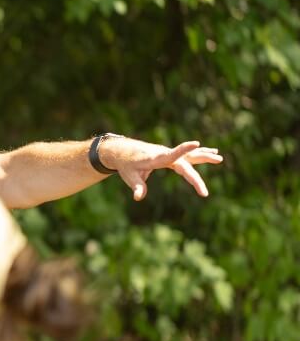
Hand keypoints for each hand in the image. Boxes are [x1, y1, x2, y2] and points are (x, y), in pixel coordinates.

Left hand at [99, 135, 222, 200]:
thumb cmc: (125, 164)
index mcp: (156, 158)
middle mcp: (165, 154)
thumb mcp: (128, 176)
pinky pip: (187, 156)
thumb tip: (139, 198)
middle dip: (202, 160)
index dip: (184, 150)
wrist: (121, 151)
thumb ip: (136, 186)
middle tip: (219, 160)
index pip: (172, 155)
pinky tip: (212, 152)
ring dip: (204, 155)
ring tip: (219, 157)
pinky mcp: (169, 156)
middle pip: (186, 159)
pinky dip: (199, 154)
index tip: (196, 143)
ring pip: (189, 155)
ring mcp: (168, 154)